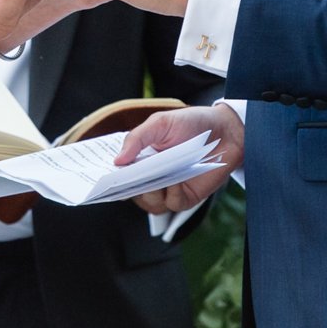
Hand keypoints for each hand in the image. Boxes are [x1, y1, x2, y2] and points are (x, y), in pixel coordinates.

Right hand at [119, 103, 243, 214]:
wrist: (226, 131)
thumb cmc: (192, 123)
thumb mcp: (160, 123)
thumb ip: (136, 139)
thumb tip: (116, 161)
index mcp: (142, 157)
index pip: (119, 173)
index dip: (109, 177)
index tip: (100, 178)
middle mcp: (152, 175)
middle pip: (131, 191)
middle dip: (126, 188)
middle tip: (125, 180)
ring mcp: (168, 188)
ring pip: (149, 203)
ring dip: (150, 192)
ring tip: (156, 177)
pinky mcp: (185, 197)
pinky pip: (171, 204)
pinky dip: (170, 194)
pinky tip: (176, 180)